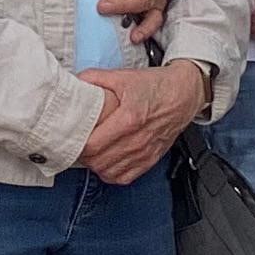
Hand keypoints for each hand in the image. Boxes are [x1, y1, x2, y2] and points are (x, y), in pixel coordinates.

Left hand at [74, 61, 201, 186]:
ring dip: (95, 165)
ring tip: (90, 152)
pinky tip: (106, 161)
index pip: (93, 144)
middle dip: (83, 155)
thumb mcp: (123, 76)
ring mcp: (144, 152)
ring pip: (109, 173)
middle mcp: (137, 140)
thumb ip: (95, 78)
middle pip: (98, 162)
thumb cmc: (155, 86)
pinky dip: (111, 173)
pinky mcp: (150, 160)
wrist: (183, 95)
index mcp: (129, 118)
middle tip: (77, 144)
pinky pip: (125, 178)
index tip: (71, 136)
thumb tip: (75, 82)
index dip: (77, 143)